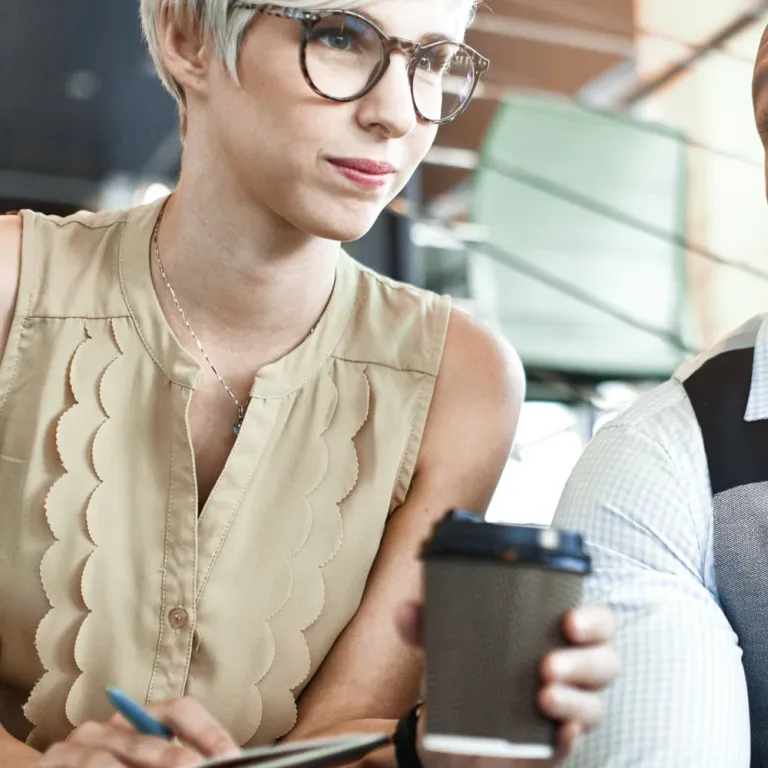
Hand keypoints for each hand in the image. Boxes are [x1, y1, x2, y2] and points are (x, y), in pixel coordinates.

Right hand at [39, 697, 240, 766]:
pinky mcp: (51, 766)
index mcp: (139, 719)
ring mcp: (75, 747)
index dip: (207, 733)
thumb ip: (180, 759)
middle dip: (175, 759)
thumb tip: (224, 761)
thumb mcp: (148, 761)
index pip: (180, 711)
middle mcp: (108, 726)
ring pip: (107, 761)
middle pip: (146, 740)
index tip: (232, 756)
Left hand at [396, 602, 618, 766]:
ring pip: (593, 706)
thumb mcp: (445, 646)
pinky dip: (567, 739)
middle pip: (605, 663)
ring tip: (543, 695)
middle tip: (548, 664)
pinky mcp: (549, 749)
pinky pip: (569, 747)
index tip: (570, 620)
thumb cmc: (462, 675)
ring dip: (574, 700)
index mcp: (551, 636)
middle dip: (584, 662)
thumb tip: (405, 610)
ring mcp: (563, 712)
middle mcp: (568, 672)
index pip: (595, 624)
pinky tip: (558, 733)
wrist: (445, 735)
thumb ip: (427, 626)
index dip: (594, 621)